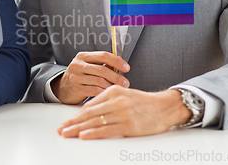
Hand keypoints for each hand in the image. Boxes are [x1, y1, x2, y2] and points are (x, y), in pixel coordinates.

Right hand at [51, 51, 130, 103]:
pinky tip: (109, 94)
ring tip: (118, 90)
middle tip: (126, 83)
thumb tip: (120, 63)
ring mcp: (76, 77)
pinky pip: (95, 91)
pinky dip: (104, 93)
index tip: (127, 68)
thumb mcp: (88, 67)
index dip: (117, 61)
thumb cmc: (80, 77)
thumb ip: (103, 64)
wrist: (61, 88)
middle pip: (102, 70)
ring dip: (112, 86)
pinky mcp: (76, 89)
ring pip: (100, 81)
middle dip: (117, 77)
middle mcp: (78, 65)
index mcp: (82, 56)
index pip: (103, 55)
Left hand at [57, 86, 191, 138]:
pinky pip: (107, 129)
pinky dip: (94, 132)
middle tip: (61, 129)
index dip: (75, 115)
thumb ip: (107, 102)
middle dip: (72, 122)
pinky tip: (84, 135)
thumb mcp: (124, 95)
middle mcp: (115, 101)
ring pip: (95, 121)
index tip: (65, 122)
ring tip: (67, 133)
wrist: (166, 107)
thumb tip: (90, 113)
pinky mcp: (129, 124)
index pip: (89, 106)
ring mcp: (122, 113)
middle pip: (88, 113)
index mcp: (112, 92)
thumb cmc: (145, 103)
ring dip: (78, 129)